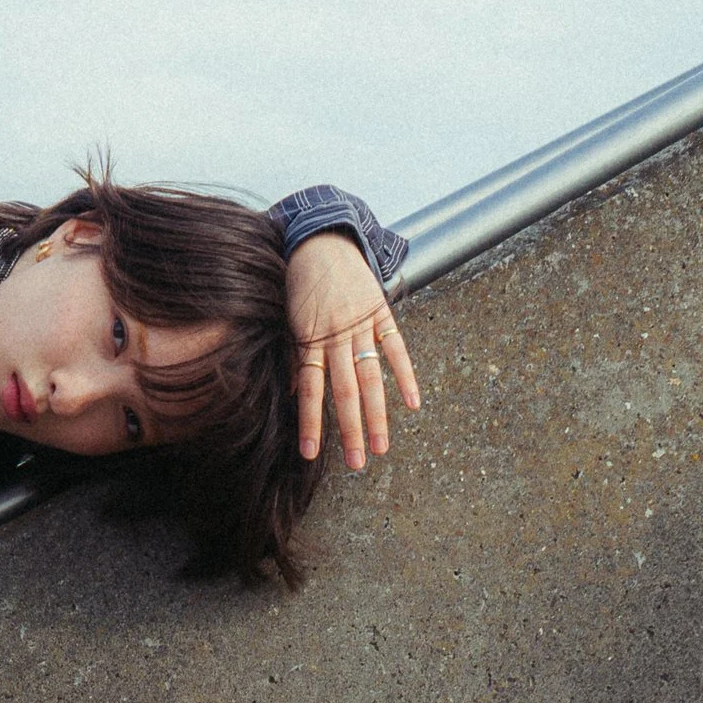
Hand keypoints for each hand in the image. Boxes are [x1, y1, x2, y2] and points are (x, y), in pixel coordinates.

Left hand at [285, 230, 419, 468]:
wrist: (322, 239)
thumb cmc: (300, 284)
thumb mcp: (289, 320)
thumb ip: (294, 356)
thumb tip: (292, 394)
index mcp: (310, 340)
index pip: (310, 391)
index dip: (310, 422)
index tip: (311, 454)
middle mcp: (337, 337)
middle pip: (345, 392)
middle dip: (351, 430)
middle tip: (357, 463)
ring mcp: (361, 325)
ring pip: (371, 377)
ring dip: (378, 415)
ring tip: (381, 448)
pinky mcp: (381, 312)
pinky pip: (396, 347)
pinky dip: (406, 374)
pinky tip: (413, 403)